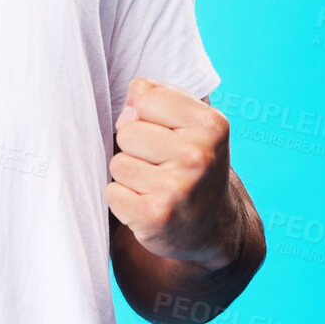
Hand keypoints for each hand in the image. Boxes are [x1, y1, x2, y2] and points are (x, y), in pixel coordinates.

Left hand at [106, 77, 236, 270]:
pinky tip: (148, 206)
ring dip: (129, 176)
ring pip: (117, 163)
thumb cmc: (192, 164)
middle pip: (127, 131)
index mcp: (211, 125)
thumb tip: (130, 97)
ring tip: (156, 186)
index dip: (145, 115)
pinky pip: (112, 192)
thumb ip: (159, 96)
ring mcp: (178, 187)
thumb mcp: (190, 124)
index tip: (166, 134)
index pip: (145, 97)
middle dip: (135, 148)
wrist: (212, 227)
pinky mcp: (155, 215)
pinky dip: (123, 200)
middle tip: (161, 166)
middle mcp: (199, 156)